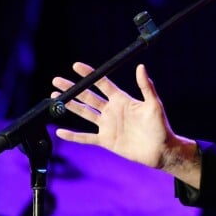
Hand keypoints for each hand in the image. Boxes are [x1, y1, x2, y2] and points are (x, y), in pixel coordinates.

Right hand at [51, 62, 173, 168]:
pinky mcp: (106, 140)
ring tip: (54, 98)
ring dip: (70, 106)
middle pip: (88, 96)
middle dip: (73, 88)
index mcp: (122, 100)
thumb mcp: (153, 104)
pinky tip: (60, 131)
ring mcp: (108, 125)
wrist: (160, 150)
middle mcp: (112, 110)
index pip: (102, 83)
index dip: (90, 74)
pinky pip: (86, 137)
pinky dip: (73, 135)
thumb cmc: (160, 126)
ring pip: (84, 113)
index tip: (76, 66)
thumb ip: (145, 86)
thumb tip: (141, 66)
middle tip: (57, 81)